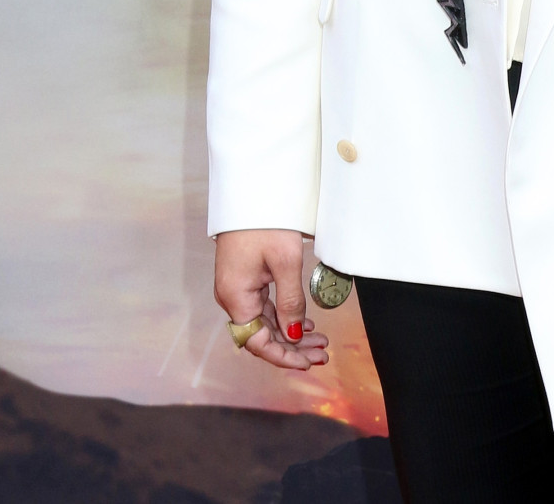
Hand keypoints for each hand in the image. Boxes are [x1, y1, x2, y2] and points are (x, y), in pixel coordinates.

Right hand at [213, 229, 329, 371]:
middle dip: (292, 347)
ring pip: (265, 321)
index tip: (307, 363)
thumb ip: (290, 301)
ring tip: (319, 340)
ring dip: (291, 333)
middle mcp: (231, 296)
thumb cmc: (266, 221)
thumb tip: (295, 335)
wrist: (252, 190)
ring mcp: (236, 287)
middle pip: (262, 334)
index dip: (282, 356)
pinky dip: (284, 316)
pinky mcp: (244, 277)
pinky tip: (304, 322)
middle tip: (322, 353)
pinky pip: (263, 306)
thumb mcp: (285, 262)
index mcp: (235, 297)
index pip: (257, 342)